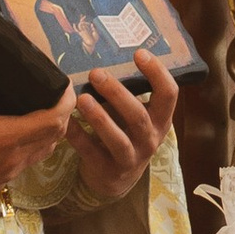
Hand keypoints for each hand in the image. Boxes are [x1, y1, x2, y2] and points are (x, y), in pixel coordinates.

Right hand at [0, 37, 75, 208]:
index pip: (53, 121)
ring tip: (42, 109)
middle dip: (61, 114)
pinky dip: (35, 145)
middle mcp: (12, 159)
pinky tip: (21, 132)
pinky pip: (29, 162)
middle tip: (55, 93)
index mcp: (4, 138)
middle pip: (55, 136)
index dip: (66, 102)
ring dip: (50, 132)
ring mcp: (8, 174)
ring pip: (44, 151)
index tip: (65, 85)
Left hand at [69, 51, 177, 201]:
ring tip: (81, 98)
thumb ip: (128, 94)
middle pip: (138, 116)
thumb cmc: (126, 135)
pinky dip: (78, 136)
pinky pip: (91, 152)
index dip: (157, 73)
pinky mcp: (108, 171)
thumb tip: (103, 55)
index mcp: (161, 120)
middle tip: (95, 73)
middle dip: (117, 93)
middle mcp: (150, 140)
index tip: (138, 53)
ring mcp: (130, 158)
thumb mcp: (136, 116)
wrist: (117, 180)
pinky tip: (65, 121)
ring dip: (100, 117)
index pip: (169, 94)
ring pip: (118, 138)